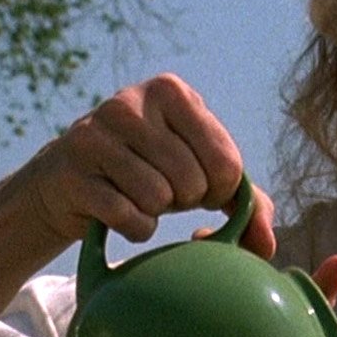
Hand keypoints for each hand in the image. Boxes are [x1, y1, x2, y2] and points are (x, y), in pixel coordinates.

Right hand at [14, 73, 276, 255]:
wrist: (68, 181)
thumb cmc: (149, 172)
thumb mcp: (200, 171)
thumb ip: (246, 202)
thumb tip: (268, 244)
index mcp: (171, 92)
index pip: (226, 162)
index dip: (219, 191)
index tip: (200, 186)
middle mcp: (129, 103)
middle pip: (192, 183)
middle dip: (185, 201)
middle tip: (164, 191)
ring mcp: (94, 135)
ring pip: (158, 200)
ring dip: (156, 213)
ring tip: (138, 195)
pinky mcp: (72, 172)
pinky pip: (128, 218)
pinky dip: (134, 228)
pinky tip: (118, 212)